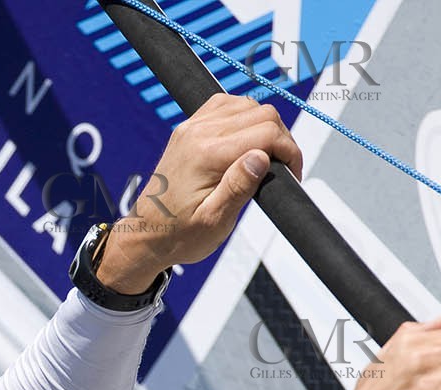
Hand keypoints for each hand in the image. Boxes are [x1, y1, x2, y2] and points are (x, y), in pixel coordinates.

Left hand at [96, 95, 302, 292]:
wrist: (147, 233)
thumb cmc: (179, 235)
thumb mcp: (214, 222)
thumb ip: (239, 187)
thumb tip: (262, 157)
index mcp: (207, 155)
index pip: (265, 132)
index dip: (289, 151)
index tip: (292, 174)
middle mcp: (198, 133)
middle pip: (260, 112)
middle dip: (282, 138)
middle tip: (284, 168)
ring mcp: (192, 127)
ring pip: (245, 104)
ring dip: (264, 126)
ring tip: (268, 157)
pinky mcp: (189, 129)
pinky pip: (224, 105)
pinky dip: (244, 117)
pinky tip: (248, 141)